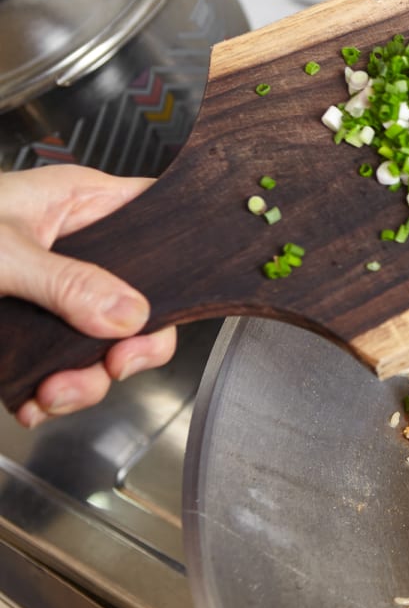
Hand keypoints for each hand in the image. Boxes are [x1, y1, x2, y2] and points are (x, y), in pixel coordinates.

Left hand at [0, 166, 176, 426]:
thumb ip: (65, 281)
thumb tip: (129, 316)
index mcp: (81, 204)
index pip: (163, 221)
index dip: (183, 265)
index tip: (166, 312)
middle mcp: (77, 247)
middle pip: (142, 300)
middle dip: (129, 348)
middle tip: (114, 368)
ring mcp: (53, 292)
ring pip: (104, 344)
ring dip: (86, 381)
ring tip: (51, 394)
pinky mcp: (27, 330)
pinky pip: (63, 367)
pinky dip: (51, 394)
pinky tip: (29, 402)